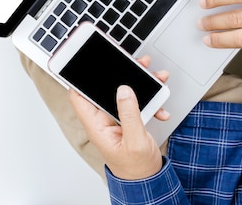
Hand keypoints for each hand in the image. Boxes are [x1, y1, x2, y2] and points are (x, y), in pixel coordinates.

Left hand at [69, 56, 168, 179]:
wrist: (149, 179)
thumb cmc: (136, 167)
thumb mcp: (135, 140)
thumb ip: (129, 114)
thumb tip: (123, 90)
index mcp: (97, 125)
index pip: (80, 96)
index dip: (80, 79)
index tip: (88, 62)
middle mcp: (104, 119)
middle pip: (105, 89)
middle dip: (122, 73)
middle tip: (136, 63)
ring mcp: (117, 118)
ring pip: (125, 92)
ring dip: (142, 84)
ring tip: (156, 76)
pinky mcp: (129, 118)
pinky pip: (138, 102)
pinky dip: (151, 101)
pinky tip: (161, 107)